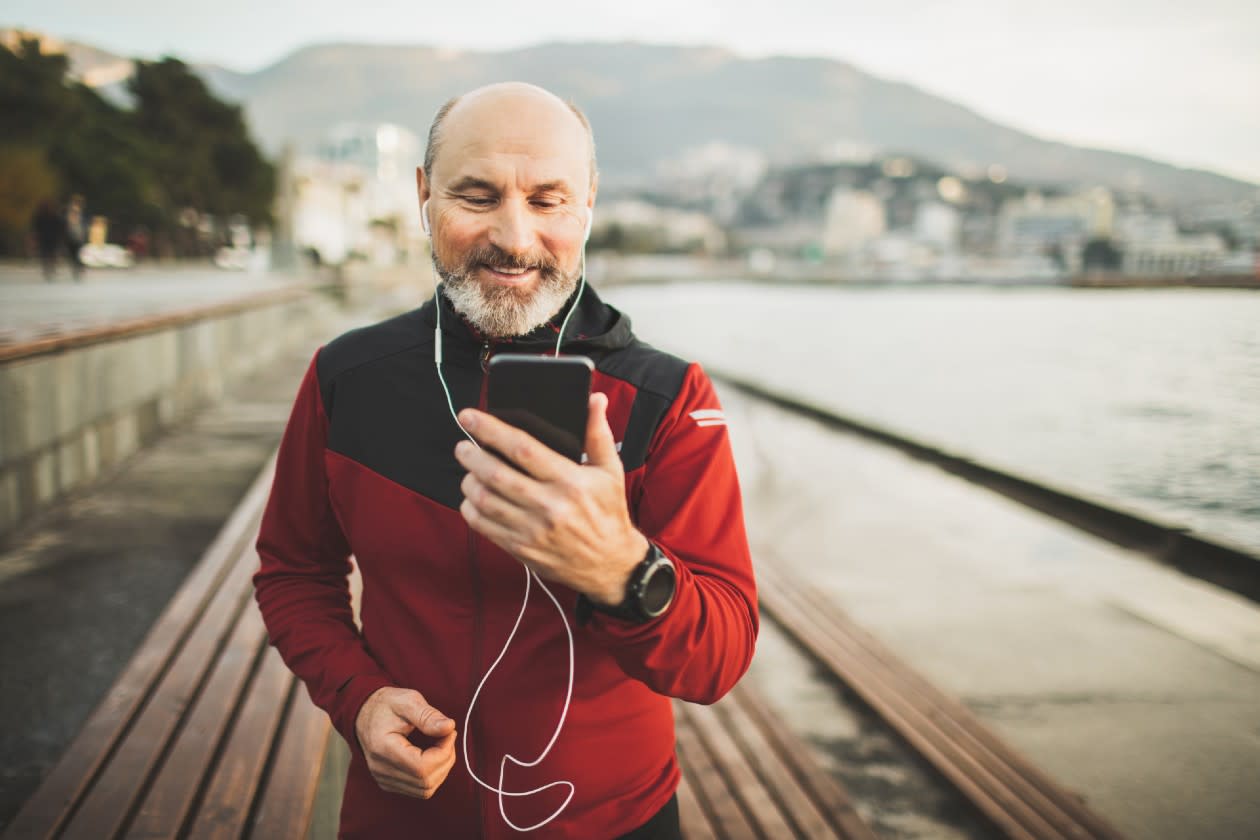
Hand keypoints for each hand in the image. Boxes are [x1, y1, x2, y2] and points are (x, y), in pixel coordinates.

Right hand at [355, 687, 456, 798]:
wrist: (364, 713)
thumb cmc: (387, 705)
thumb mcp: (408, 701)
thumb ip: (428, 715)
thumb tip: (449, 727)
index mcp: (383, 748)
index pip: (422, 768)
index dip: (444, 752)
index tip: (450, 732)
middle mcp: (381, 769)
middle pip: (426, 782)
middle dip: (446, 759)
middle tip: (448, 736)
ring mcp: (383, 779)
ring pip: (425, 790)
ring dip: (441, 768)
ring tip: (441, 745)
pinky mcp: (388, 783)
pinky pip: (418, 789)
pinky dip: (433, 775)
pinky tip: (432, 755)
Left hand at [454, 392, 647, 605]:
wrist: (609, 564)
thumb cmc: (608, 513)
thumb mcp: (610, 472)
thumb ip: (597, 434)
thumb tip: (594, 400)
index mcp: (571, 482)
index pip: (523, 448)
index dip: (491, 430)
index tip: (470, 417)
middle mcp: (550, 506)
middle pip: (496, 474)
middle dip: (472, 455)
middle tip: (463, 446)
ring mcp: (533, 530)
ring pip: (485, 500)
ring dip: (469, 481)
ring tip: (469, 470)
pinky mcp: (522, 549)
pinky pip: (484, 526)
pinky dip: (470, 508)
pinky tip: (473, 497)